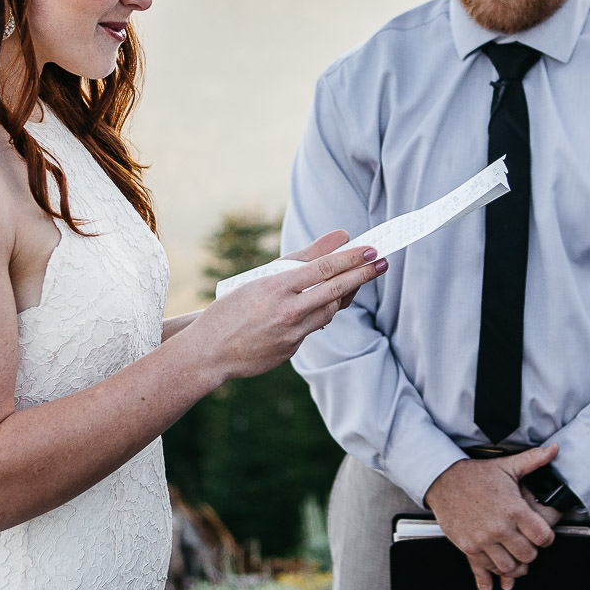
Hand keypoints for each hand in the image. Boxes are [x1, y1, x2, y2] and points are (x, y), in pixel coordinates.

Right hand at [192, 231, 385, 380]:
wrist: (208, 352)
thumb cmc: (232, 307)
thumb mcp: (262, 277)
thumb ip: (303, 257)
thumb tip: (341, 236)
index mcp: (276, 287)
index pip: (324, 268)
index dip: (351, 258)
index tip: (371, 249)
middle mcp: (287, 311)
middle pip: (335, 290)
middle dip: (363, 275)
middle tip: (382, 262)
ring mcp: (291, 334)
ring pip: (329, 311)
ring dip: (342, 296)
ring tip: (352, 282)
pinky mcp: (291, 350)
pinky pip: (312, 328)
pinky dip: (317, 314)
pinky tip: (318, 304)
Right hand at [424, 445, 562, 589]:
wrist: (443, 480)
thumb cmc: (475, 475)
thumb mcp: (507, 466)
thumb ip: (533, 460)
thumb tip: (554, 449)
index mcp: (514, 509)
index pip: (542, 537)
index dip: (547, 539)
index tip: (543, 537)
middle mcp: (500, 528)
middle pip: (528, 555)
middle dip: (531, 553)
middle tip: (528, 548)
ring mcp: (483, 540)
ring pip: (508, 567)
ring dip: (515, 568)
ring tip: (516, 562)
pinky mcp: (468, 547)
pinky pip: (483, 570)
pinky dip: (490, 579)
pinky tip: (493, 584)